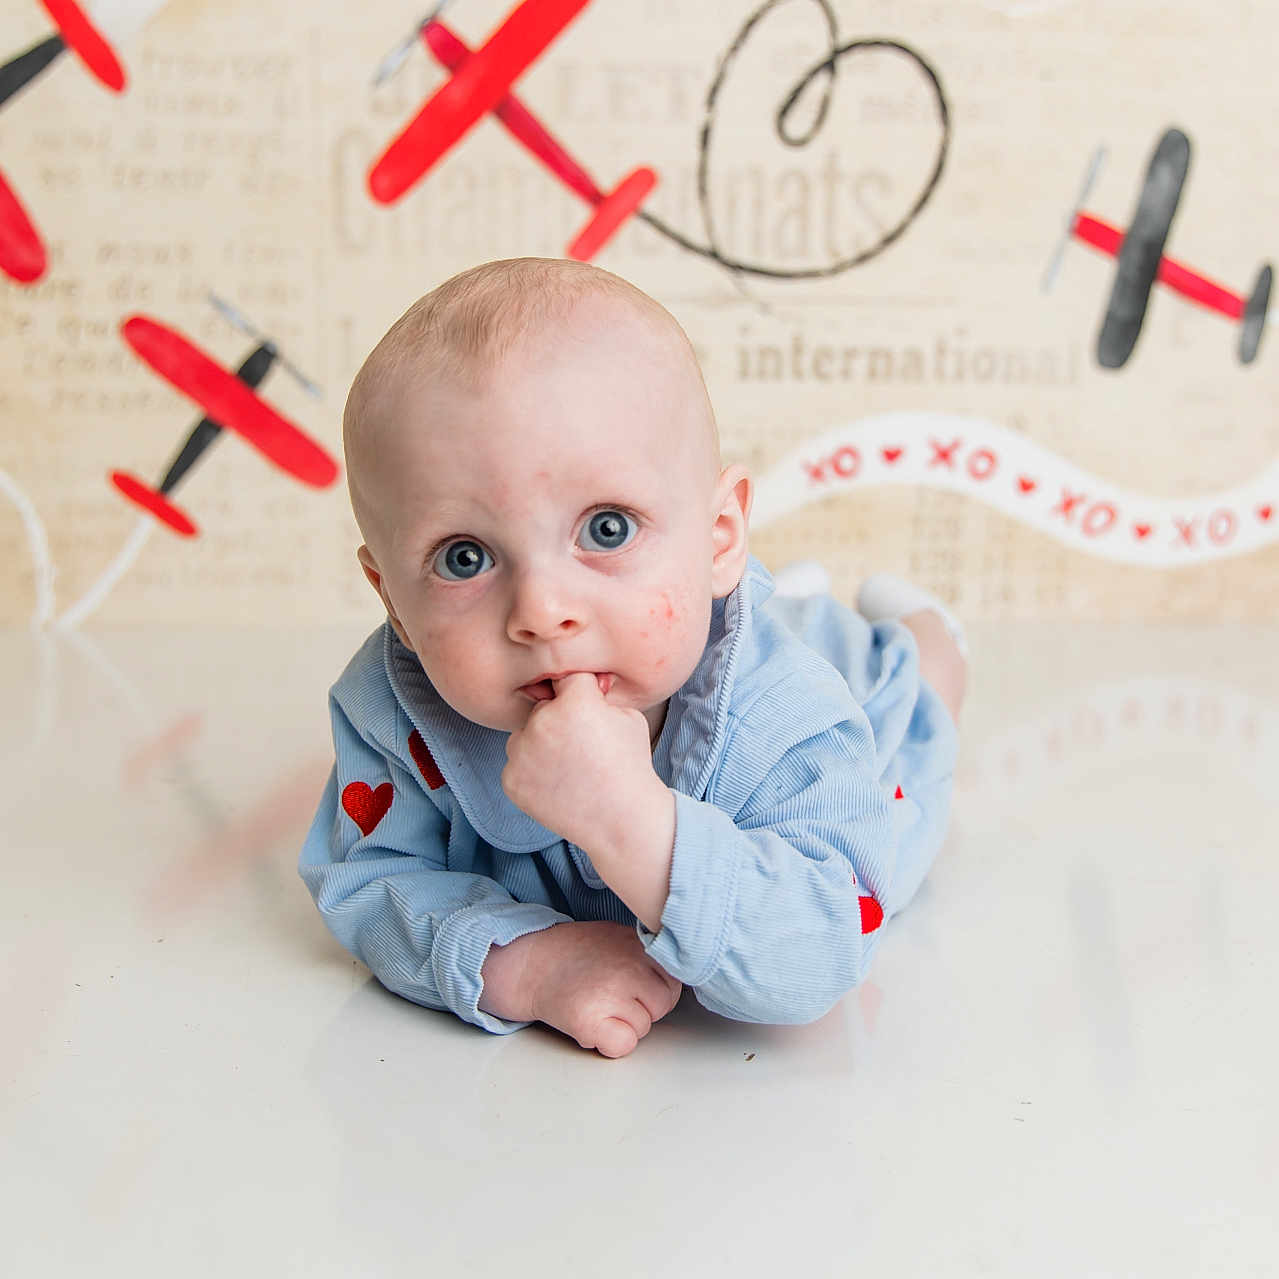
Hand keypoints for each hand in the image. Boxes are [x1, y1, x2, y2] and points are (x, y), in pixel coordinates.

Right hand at [481, 922, 682, 1057]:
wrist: (531, 964)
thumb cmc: (577, 954)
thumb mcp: (619, 937)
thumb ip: (649, 953)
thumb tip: (687, 970)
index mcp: (637, 944)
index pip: (674, 978)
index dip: (654, 987)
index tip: (635, 984)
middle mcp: (628, 966)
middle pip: (663, 1005)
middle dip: (643, 1007)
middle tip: (613, 995)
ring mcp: (610, 994)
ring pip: (645, 1027)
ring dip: (625, 1025)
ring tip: (598, 1004)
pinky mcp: (591, 1021)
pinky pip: (624, 1045)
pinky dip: (610, 1043)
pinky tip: (592, 1023)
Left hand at [502, 672, 663, 854]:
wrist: (622, 820)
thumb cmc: (630, 767)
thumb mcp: (628, 717)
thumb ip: (599, 696)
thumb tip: (584, 686)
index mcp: (573, 702)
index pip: (568, 680)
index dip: (582, 694)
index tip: (590, 711)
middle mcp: (541, 723)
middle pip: (543, 708)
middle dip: (558, 719)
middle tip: (582, 745)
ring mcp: (522, 754)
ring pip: (524, 736)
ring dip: (539, 744)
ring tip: (569, 766)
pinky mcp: (511, 780)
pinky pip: (517, 764)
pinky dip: (532, 771)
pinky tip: (558, 783)